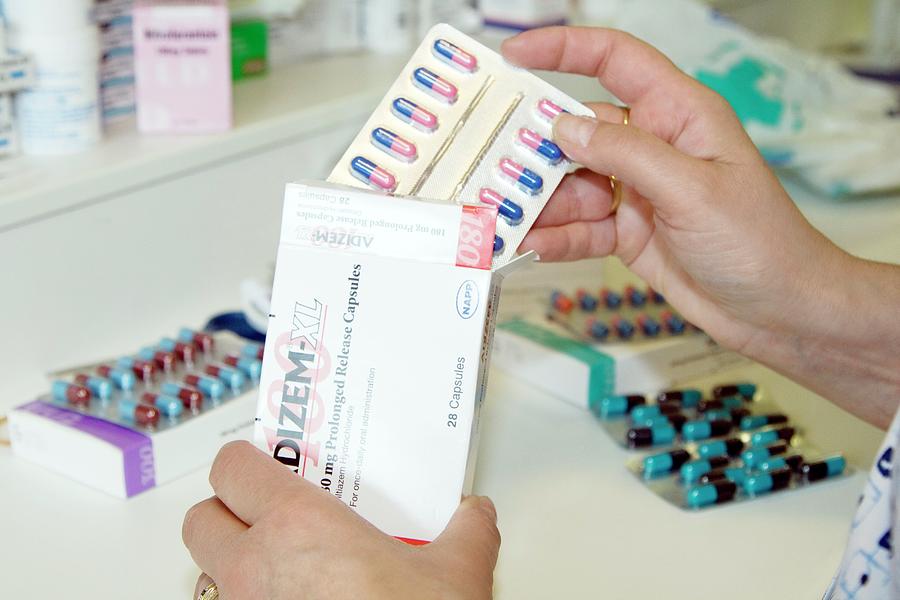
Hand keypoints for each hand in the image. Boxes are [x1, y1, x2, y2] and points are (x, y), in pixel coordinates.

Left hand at [183, 441, 499, 599]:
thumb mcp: (457, 571)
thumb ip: (467, 531)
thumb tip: (476, 515)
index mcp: (299, 524)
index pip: (232, 468)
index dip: (246, 462)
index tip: (269, 464)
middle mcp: (256, 569)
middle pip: (200, 521)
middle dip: (227, 513)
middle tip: (269, 516)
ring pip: (208, 575)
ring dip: (233, 567)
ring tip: (283, 570)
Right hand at [502, 27, 899, 426]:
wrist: (778, 311)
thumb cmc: (757, 241)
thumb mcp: (691, 189)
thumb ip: (625, 153)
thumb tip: (564, 126)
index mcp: (677, 114)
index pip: (615, 60)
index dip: (563, 48)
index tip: (513, 56)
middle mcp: (651, 146)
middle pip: (578, 130)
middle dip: (535, 148)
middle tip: (490, 164)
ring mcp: (636, 191)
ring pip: (571, 184)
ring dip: (539, 201)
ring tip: (502, 216)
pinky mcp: (626, 232)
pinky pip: (578, 227)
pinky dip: (555, 236)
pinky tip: (530, 245)